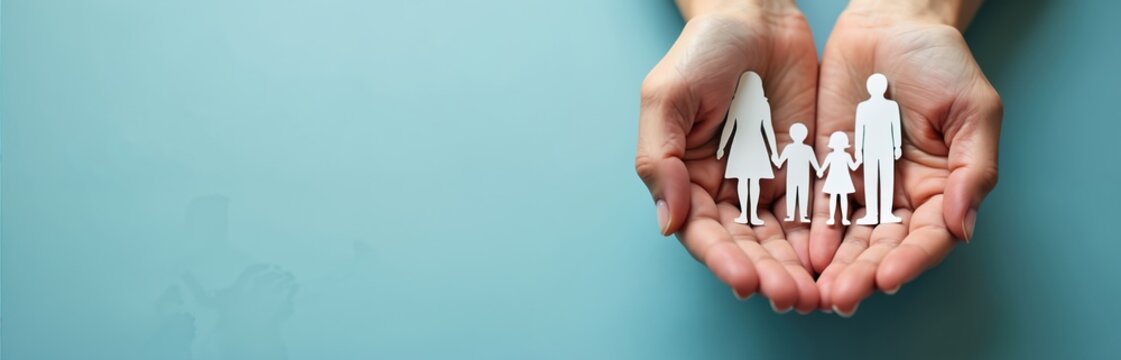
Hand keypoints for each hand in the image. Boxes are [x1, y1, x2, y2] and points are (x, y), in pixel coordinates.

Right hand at [635, 0, 819, 311]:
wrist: (756, 14)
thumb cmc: (702, 50)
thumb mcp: (666, 98)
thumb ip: (659, 160)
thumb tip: (668, 222)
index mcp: (689, 179)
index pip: (704, 233)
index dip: (723, 260)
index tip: (745, 280)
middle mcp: (728, 189)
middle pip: (747, 245)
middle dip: (768, 274)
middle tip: (792, 296)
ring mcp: (768, 181)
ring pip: (783, 239)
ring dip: (797, 268)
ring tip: (817, 292)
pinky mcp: (806, 169)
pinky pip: (817, 211)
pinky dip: (825, 238)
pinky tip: (838, 258)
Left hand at [809, 2, 1000, 315]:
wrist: (889, 25)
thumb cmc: (941, 62)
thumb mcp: (974, 110)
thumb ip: (974, 170)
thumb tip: (962, 226)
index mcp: (941, 189)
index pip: (927, 238)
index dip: (910, 260)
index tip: (888, 278)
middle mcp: (900, 196)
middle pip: (881, 245)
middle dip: (862, 273)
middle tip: (840, 296)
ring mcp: (862, 184)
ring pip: (848, 236)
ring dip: (833, 264)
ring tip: (815, 289)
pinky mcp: (826, 167)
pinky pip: (816, 205)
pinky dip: (810, 230)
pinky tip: (801, 250)